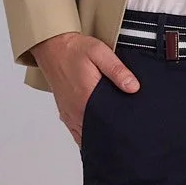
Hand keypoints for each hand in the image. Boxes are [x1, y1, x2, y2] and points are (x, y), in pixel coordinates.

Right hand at [31, 31, 138, 145]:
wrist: (52, 47)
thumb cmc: (74, 50)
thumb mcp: (100, 53)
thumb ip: (117, 70)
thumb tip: (133, 87)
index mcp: (86, 98)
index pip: (106, 124)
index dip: (119, 130)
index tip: (131, 131)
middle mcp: (76, 110)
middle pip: (97, 134)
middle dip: (112, 136)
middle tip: (127, 135)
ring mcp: (69, 114)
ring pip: (86, 136)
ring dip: (99, 137)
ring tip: (115, 137)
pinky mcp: (65, 113)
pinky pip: (77, 133)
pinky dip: (88, 136)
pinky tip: (99, 134)